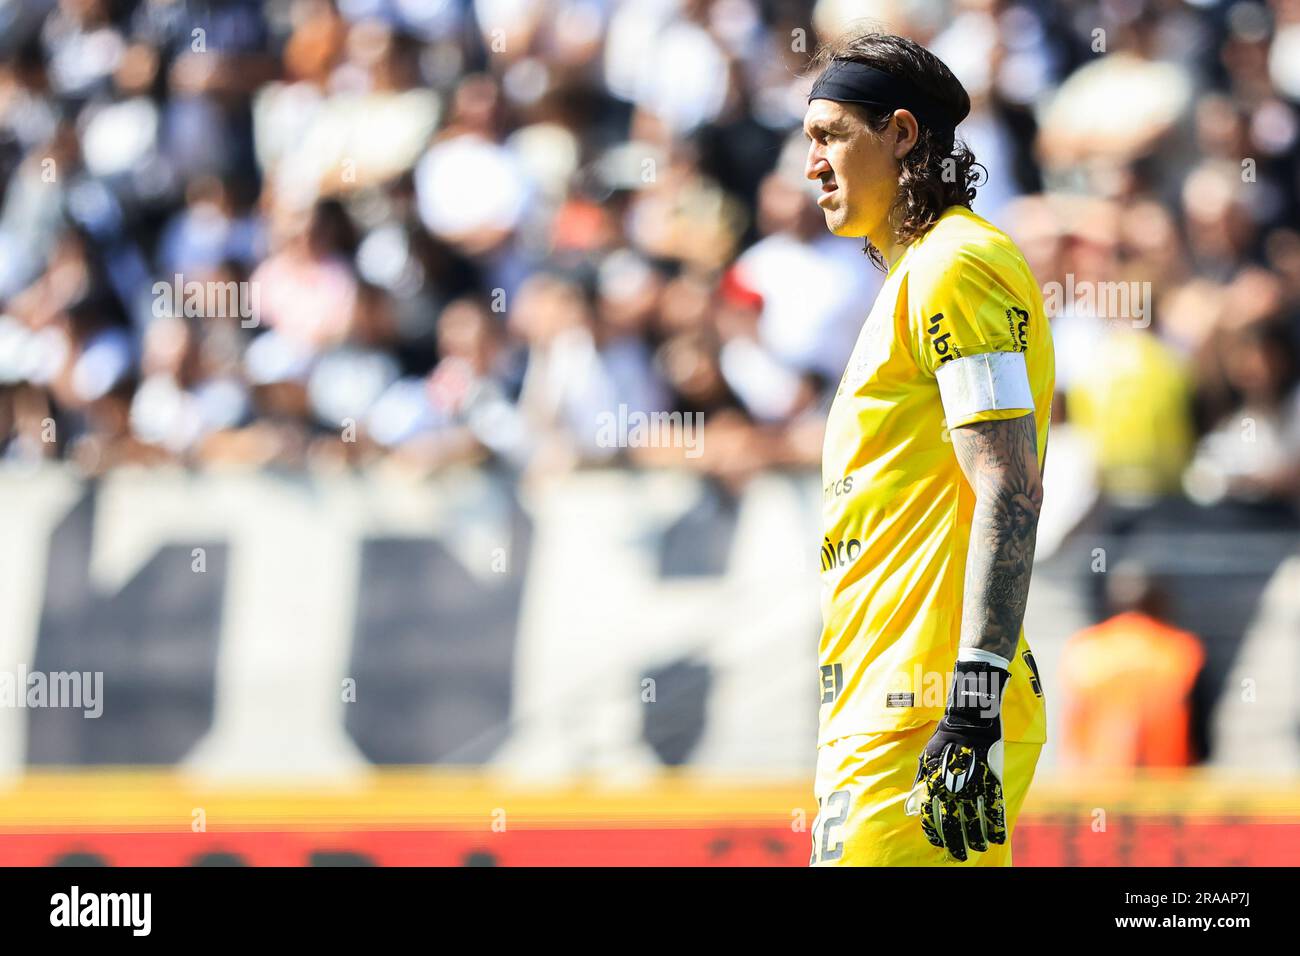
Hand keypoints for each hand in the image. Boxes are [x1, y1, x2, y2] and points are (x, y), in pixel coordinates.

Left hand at [904, 659, 1008, 861]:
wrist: (970, 719)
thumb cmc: (944, 738)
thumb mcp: (925, 759)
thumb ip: (920, 783)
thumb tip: (911, 806)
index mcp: (934, 783)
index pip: (931, 817)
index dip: (935, 834)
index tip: (938, 843)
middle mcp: (952, 789)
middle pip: (953, 824)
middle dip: (955, 843)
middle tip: (958, 855)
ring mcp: (973, 786)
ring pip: (975, 821)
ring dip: (976, 839)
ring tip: (977, 848)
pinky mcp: (992, 782)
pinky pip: (995, 810)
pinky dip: (996, 827)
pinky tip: (996, 839)